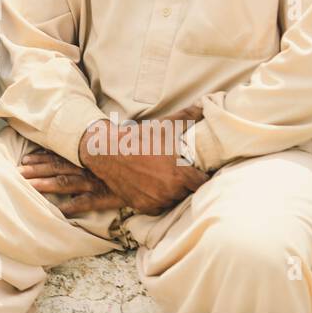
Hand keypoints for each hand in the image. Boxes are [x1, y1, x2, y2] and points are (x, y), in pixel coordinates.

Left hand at [18, 149, 127, 216]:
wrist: (155, 168)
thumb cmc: (132, 155)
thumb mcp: (112, 146)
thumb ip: (97, 144)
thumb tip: (86, 139)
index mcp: (87, 155)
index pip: (60, 155)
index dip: (41, 157)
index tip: (25, 159)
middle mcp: (88, 167)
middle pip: (57, 168)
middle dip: (36, 170)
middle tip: (17, 173)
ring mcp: (97, 181)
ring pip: (66, 182)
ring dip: (46, 184)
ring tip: (29, 187)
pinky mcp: (108, 196)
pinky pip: (88, 202)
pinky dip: (73, 205)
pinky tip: (59, 210)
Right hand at [78, 105, 208, 214]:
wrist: (107, 152)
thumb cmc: (137, 139)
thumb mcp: (163, 126)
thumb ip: (187, 117)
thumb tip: (204, 105)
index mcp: (179, 174)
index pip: (202, 183)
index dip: (200, 176)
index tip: (196, 170)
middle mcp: (169, 191)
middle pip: (188, 192)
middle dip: (185, 183)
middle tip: (177, 171)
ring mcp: (155, 201)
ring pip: (173, 200)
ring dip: (171, 192)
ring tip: (163, 177)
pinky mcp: (143, 206)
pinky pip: (158, 206)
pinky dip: (157, 199)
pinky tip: (151, 185)